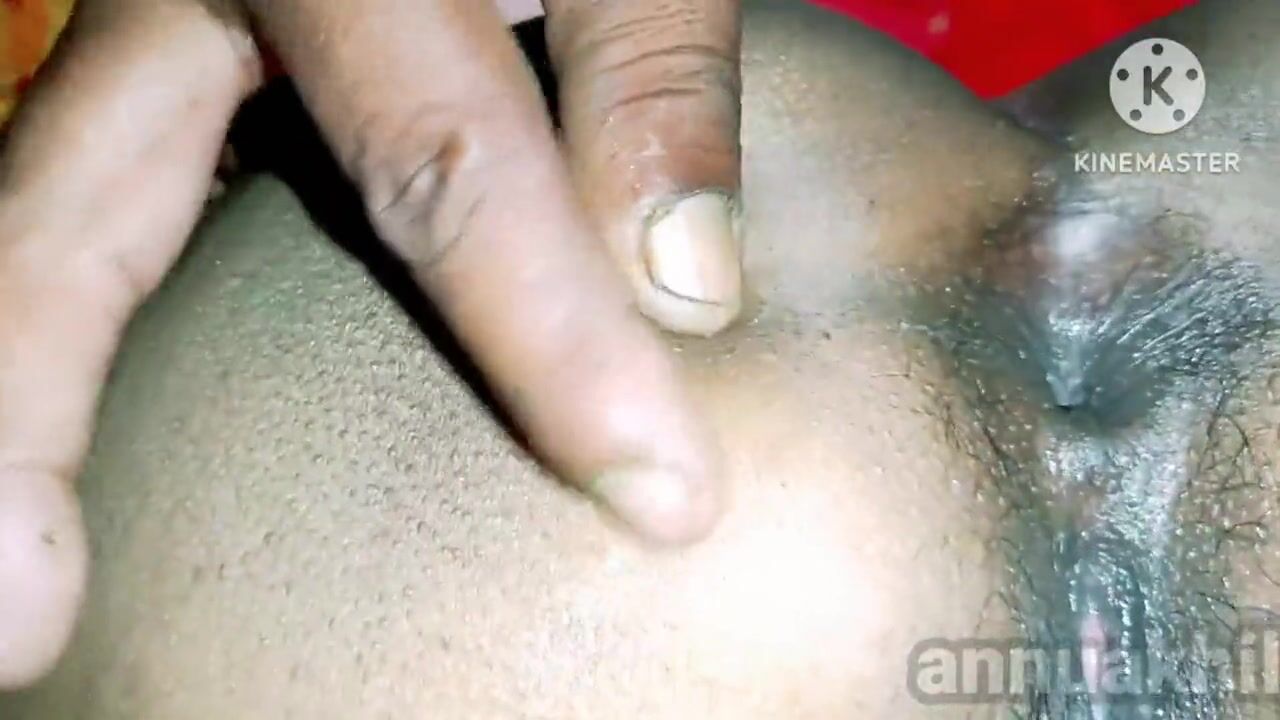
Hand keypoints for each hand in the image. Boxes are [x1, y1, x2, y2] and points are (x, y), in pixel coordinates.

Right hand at [0, 0, 740, 687]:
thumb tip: (688, 291)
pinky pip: (103, 223)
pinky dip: (79, 341)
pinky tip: (83, 454)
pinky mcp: (166, 86)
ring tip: (15, 585)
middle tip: (12, 621)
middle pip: (71, 220)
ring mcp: (150, 45)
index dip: (556, 342)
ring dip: (21, 398)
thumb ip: (649, 74)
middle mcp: (185, 0)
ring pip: (51, 228)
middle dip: (26, 412)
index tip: (662, 491)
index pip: (444, 168)